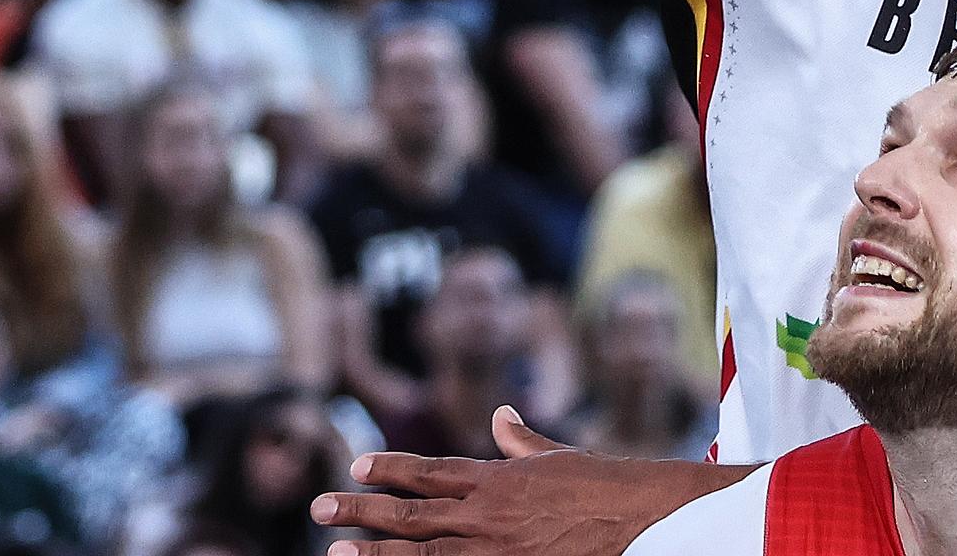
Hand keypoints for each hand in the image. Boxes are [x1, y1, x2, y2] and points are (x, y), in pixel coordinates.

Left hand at [314, 408, 726, 555]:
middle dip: (361, 512)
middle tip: (318, 509)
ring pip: (422, 555)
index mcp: (497, 478)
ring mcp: (495, 553)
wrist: (638, 518)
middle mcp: (487, 514)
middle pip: (411, 514)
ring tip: (335, 552)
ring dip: (375, 555)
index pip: (429, 472)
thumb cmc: (602, 485)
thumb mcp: (557, 456)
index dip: (390, 469)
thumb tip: (501, 415)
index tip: (354, 466)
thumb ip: (521, 441)